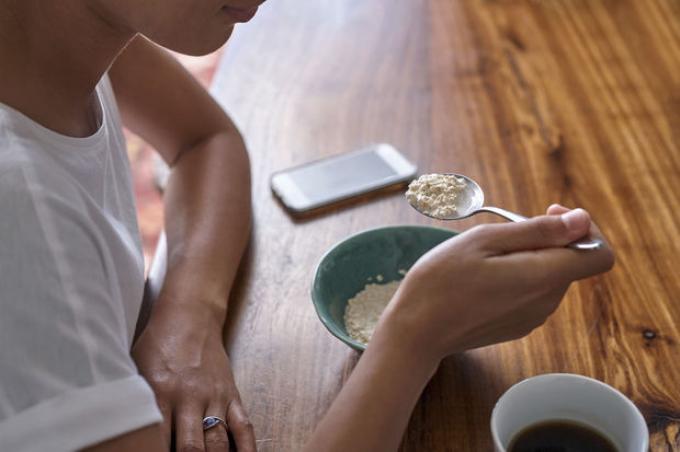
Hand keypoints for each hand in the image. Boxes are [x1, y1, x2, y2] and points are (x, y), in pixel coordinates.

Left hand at [132, 305, 255, 451]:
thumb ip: (135, 403)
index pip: (157, 441)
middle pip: (192, 448)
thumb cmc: (159, 343)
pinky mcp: (231, 394)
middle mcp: (189, 397)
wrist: (191, 316)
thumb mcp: (136, 371)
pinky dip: (246, 449)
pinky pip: (243, 427)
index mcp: (160, 393)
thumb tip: (126, 434)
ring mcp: (214, 396)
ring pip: (218, 442)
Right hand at [380, 204, 614, 362]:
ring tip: (485, 257)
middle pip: (570, 261)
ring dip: (528, 257)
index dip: (584, 228)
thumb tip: (581, 220)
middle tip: (501, 233)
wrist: (416, 331)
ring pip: (550, 275)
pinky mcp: (518, 326)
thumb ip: (538, 230)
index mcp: (543, 277)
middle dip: (546, 239)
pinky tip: (483, 278)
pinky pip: (533, 293)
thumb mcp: (484, 240)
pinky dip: (517, 277)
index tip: (550, 214)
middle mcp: (546, 302)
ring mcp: (533, 317)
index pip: (600, 253)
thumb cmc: (441, 281)